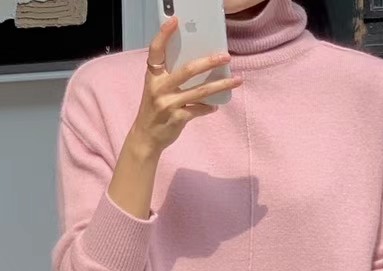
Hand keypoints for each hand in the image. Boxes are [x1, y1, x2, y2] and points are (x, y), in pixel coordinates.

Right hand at [130, 18, 241, 156]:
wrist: (146, 138)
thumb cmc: (154, 110)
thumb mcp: (156, 89)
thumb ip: (170, 76)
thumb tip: (198, 64)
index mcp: (153, 76)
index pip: (155, 50)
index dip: (163, 35)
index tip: (175, 21)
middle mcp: (159, 88)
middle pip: (188, 70)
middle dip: (209, 62)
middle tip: (226, 57)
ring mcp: (169, 104)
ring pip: (200, 91)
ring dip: (221, 85)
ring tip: (236, 80)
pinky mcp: (178, 118)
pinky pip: (199, 109)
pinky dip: (209, 107)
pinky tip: (215, 106)